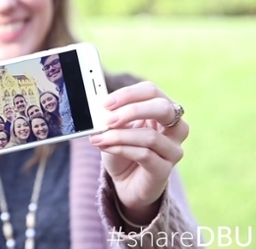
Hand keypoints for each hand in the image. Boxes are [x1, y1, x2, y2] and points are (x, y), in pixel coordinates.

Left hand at [90, 81, 188, 225]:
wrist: (125, 182)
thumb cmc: (123, 150)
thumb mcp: (115, 128)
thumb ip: (113, 116)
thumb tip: (103, 110)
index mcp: (162, 110)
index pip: (152, 91)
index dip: (129, 94)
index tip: (106, 103)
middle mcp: (175, 127)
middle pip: (163, 108)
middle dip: (132, 110)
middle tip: (107, 119)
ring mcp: (173, 149)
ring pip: (150, 136)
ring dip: (119, 136)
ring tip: (99, 138)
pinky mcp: (165, 170)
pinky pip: (144, 155)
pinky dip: (121, 149)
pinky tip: (106, 147)